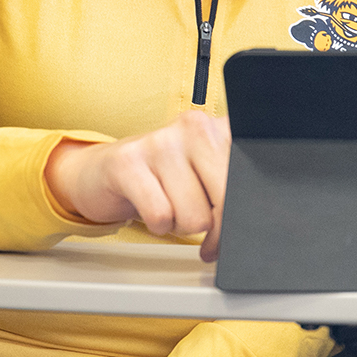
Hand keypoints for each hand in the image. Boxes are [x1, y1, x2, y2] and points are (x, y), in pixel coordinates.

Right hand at [44, 110, 231, 259]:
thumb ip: (233, 193)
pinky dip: (158, 226)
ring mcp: (160, 141)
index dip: (245, 214)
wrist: (103, 170)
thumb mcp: (207, 178)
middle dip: (216, 229)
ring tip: (171, 207)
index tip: (238, 228)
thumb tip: (253, 229)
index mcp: (221, 128)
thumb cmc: (163, 179)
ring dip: (181, 225)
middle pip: (226, 201)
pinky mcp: (127, 162)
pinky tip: (152, 210)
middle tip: (203, 230)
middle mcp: (195, 126)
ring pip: (194, 216)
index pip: (249, 177)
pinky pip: (160, 216)